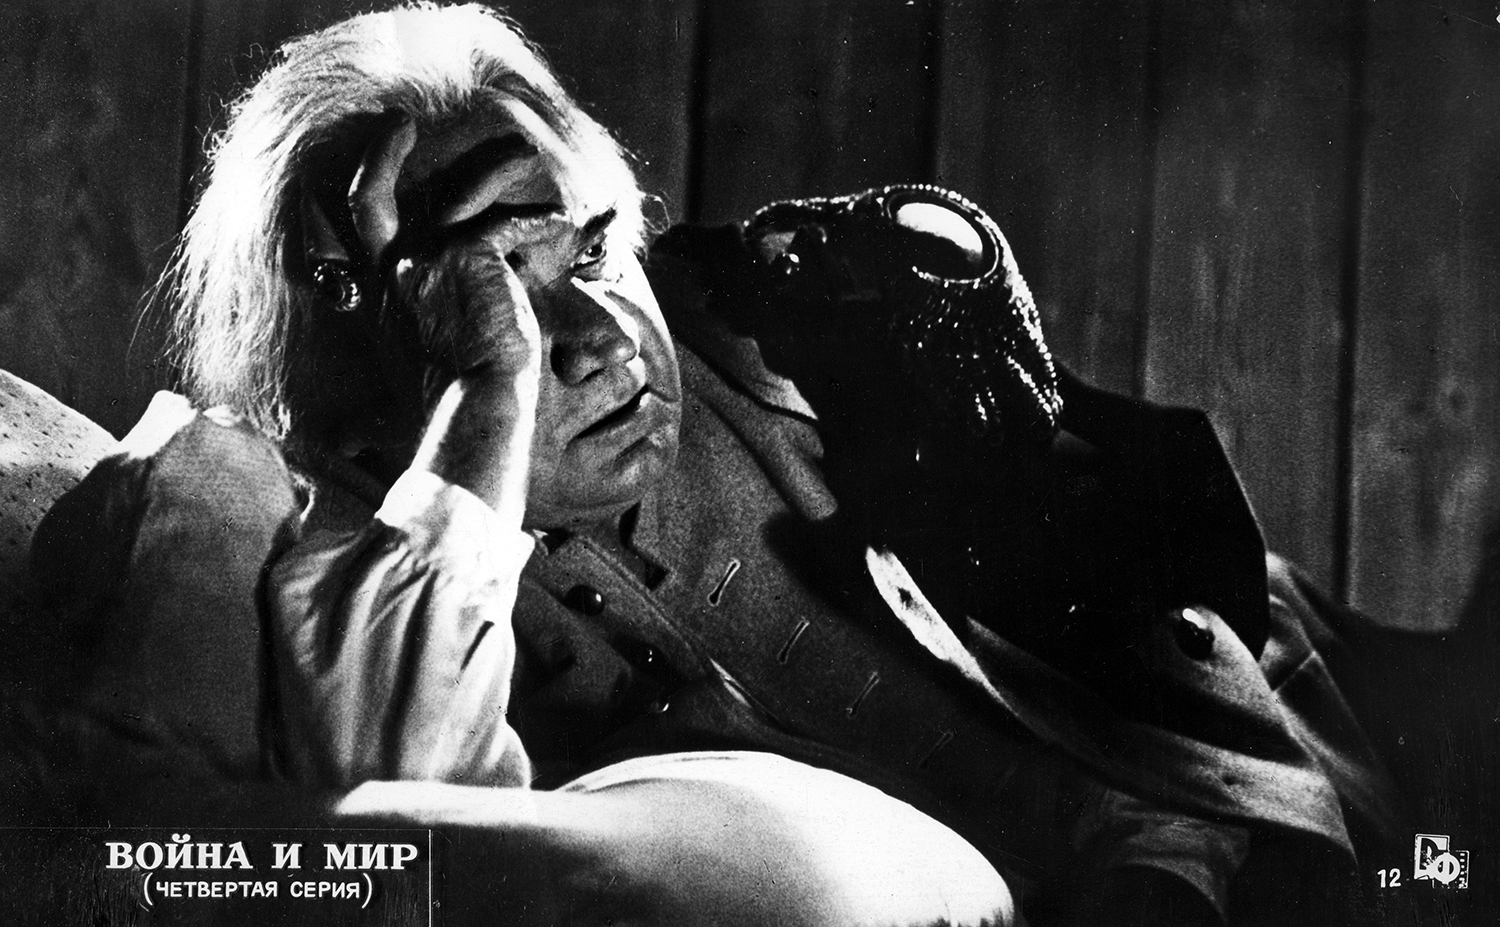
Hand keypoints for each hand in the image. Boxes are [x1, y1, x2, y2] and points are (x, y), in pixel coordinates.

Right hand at [319, 109, 569, 513]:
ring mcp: (427, 259)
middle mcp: (397, 269)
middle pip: (377, 194)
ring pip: (458, 194)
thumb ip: (440, 310)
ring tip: (524, 154)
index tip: (390, 134)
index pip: (362, 222)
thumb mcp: (441, 349)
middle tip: (402, 121)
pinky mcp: (468, 255)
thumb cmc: (467, 396)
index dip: (372, 173)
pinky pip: (510, 222)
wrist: (480, 407)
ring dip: (491, 171)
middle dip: (385, 152)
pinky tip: (564, 227)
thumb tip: (466, 292)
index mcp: (387, 294)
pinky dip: (540, 224)